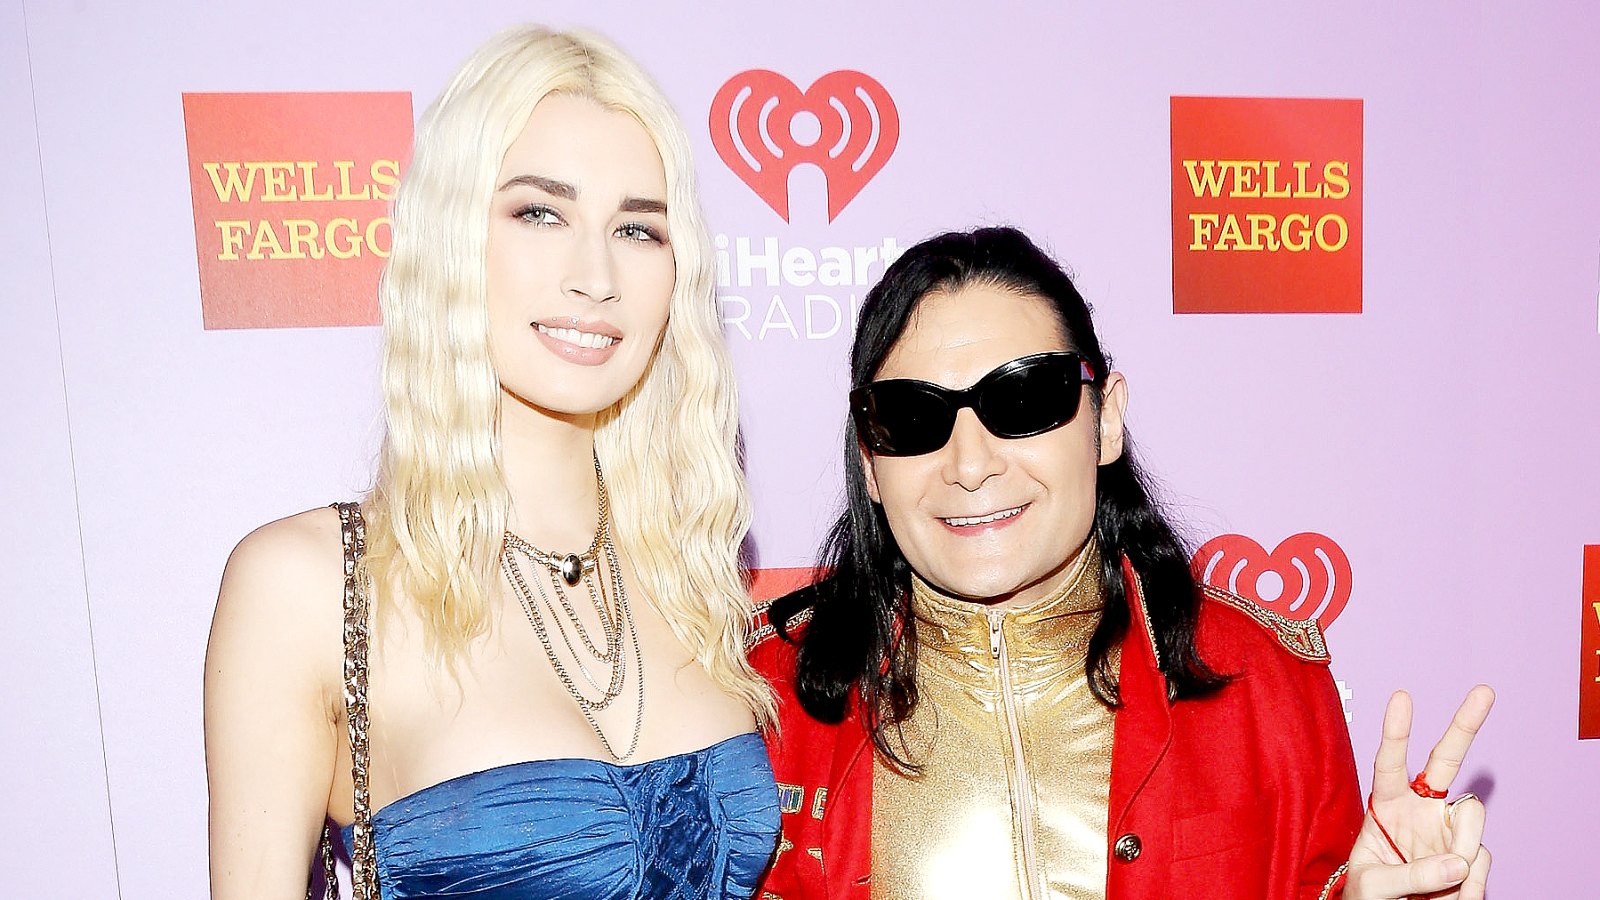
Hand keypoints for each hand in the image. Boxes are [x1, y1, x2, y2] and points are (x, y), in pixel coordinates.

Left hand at [1344, 685, 1494, 898]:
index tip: (1402, 696)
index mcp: (1386, 805)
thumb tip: (1460, 864)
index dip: (1396, 732)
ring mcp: (1449, 830)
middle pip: (1447, 760)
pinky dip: (1470, 886)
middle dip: (1465, 724)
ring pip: (1471, 818)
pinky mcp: (1471, 855)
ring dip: (1459, 852)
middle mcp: (1421, 810)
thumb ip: (1407, 875)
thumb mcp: (1372, 886)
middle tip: (1485, 690)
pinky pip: (1480, 860)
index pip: (1389, 763)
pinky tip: (1451, 898)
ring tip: (1437, 889)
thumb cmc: (1369, 896)